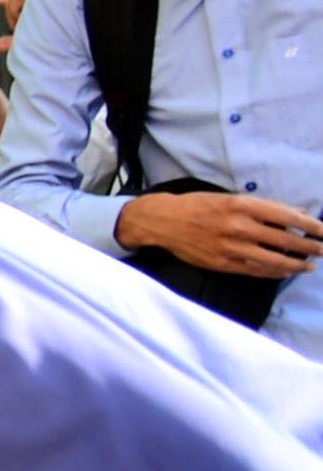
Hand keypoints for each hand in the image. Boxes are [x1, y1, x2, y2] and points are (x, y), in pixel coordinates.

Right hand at [120, 190, 322, 279]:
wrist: (162, 221)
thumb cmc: (198, 206)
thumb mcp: (230, 198)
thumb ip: (262, 207)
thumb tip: (295, 213)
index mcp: (241, 206)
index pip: (286, 217)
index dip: (310, 225)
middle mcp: (237, 227)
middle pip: (284, 241)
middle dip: (309, 247)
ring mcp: (230, 247)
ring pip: (272, 260)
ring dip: (295, 264)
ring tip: (309, 266)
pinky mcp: (221, 263)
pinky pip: (254, 270)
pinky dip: (273, 272)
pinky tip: (284, 272)